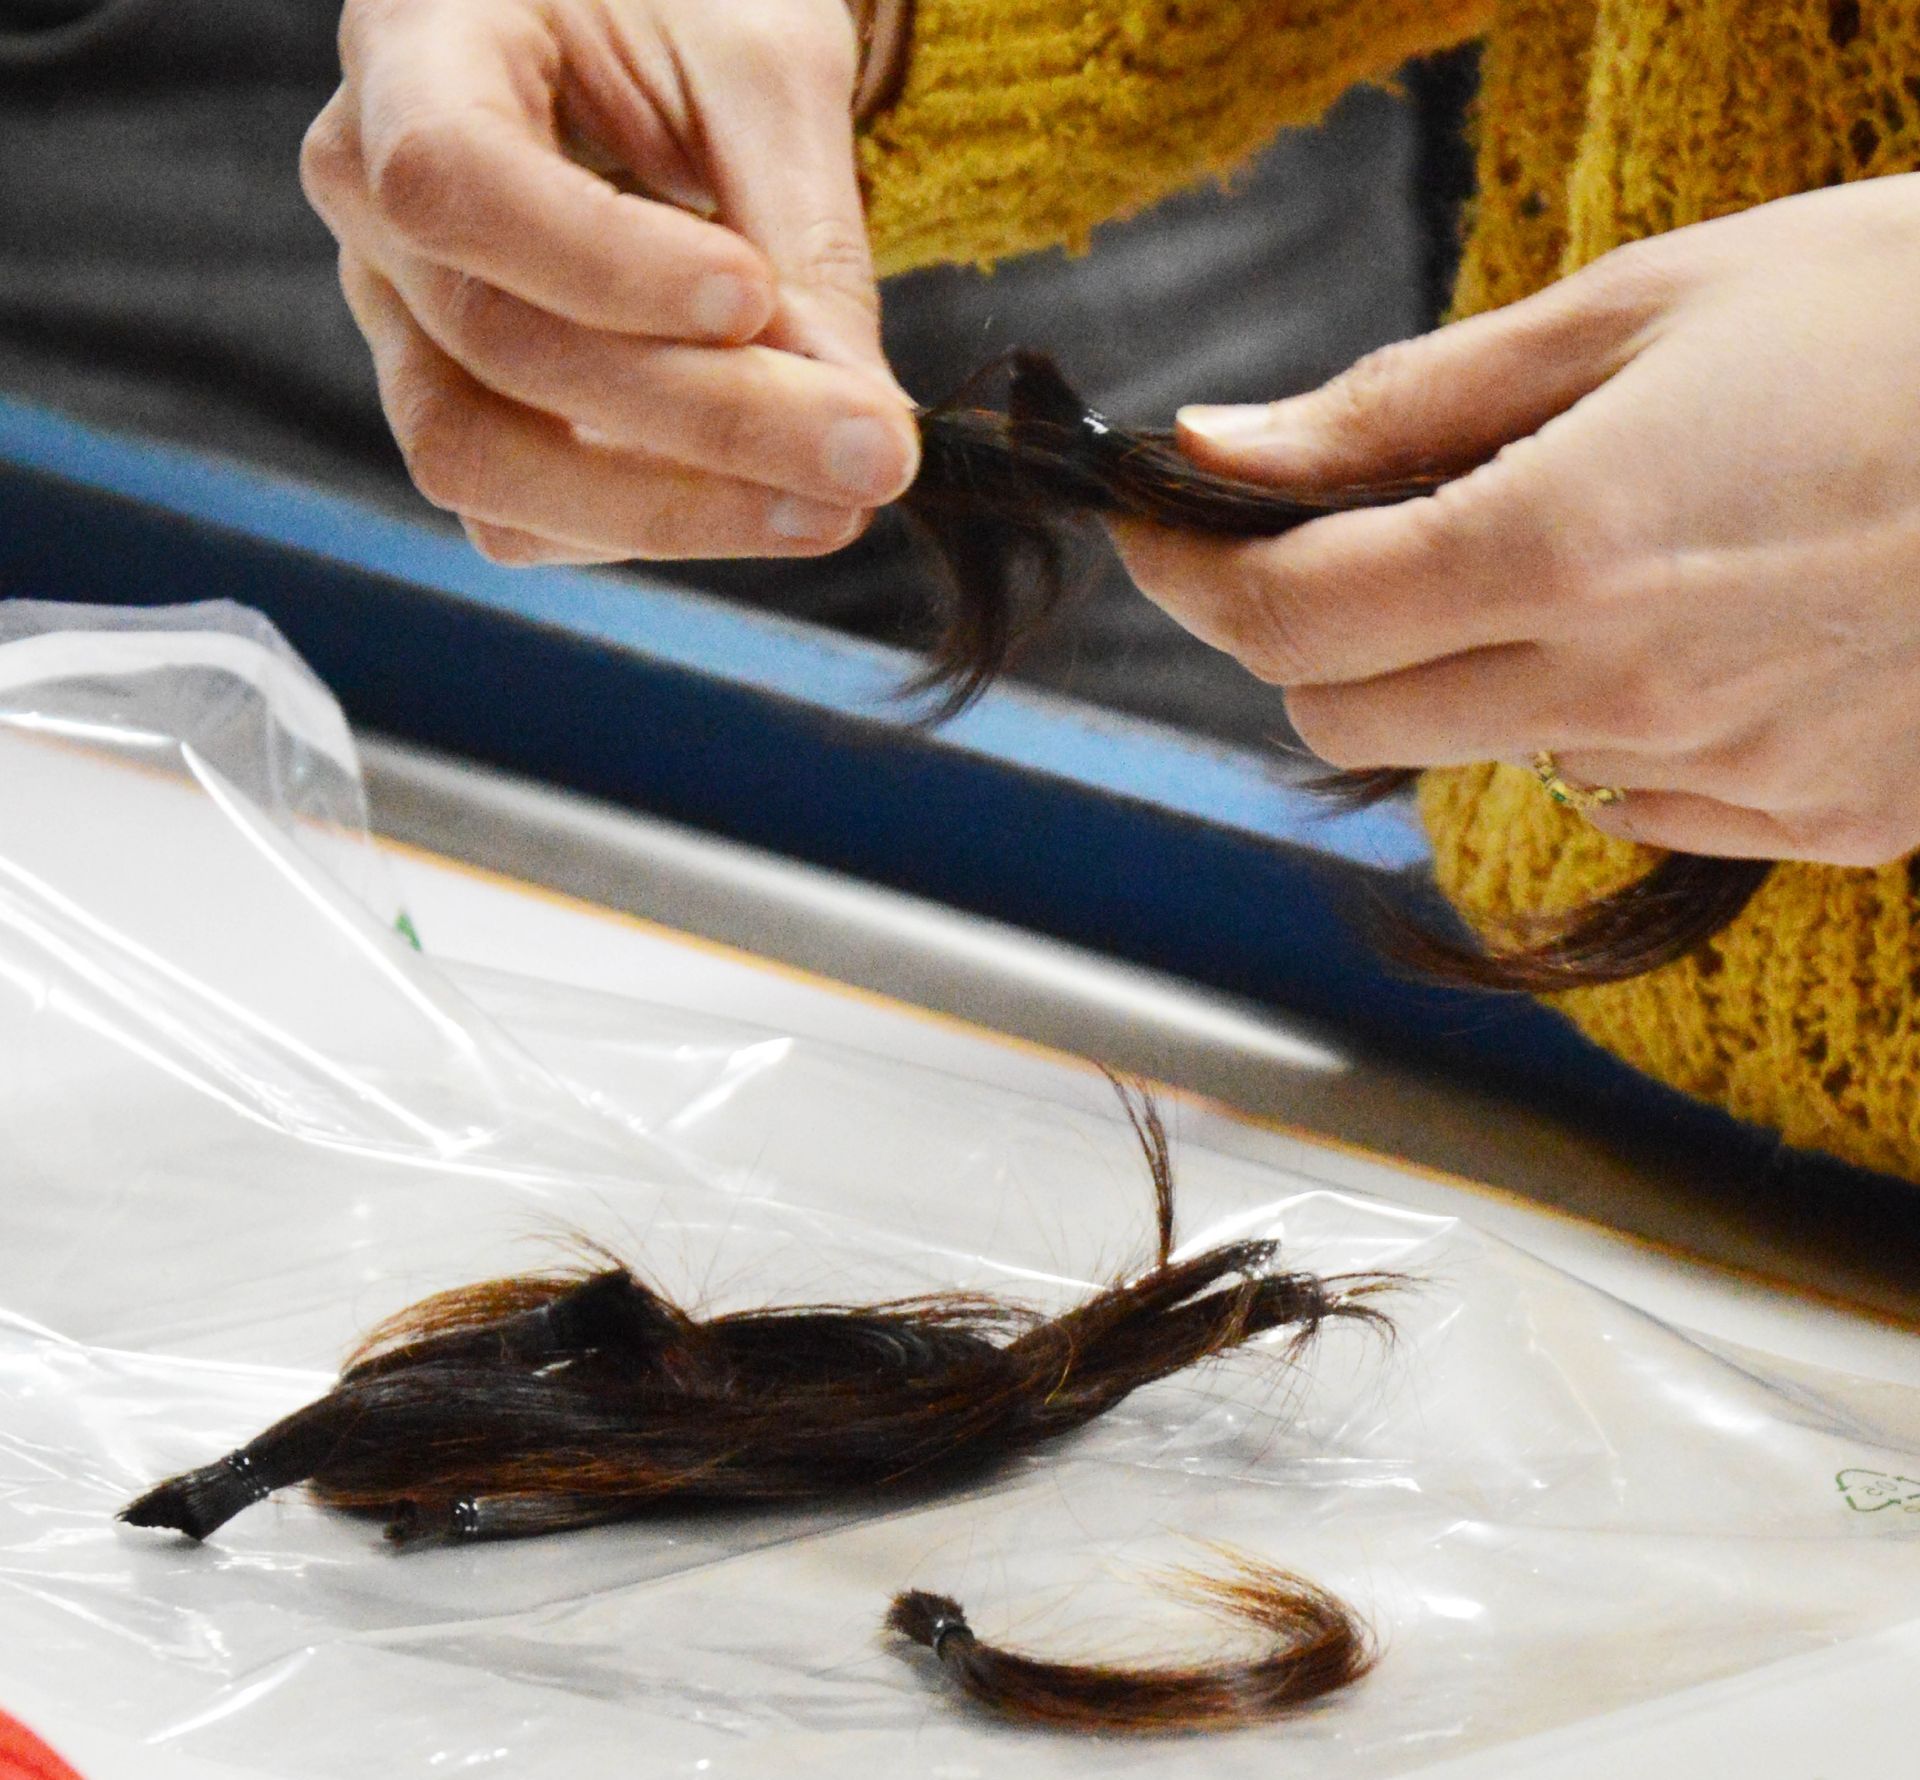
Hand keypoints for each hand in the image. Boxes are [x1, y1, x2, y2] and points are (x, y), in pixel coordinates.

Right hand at [301, 0, 918, 564]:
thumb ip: (805, 236)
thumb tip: (864, 428)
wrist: (646, 21)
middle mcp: (369, 192)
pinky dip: (655, 521)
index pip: (455, 181)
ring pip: (488, 466)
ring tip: (838, 506)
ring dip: (678, 508)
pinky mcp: (457, 408)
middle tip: (874, 453)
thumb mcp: (767, 66)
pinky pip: (525, 513)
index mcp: (416, 47)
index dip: (602, 264)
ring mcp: (399, 317)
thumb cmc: (691, 5)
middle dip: (705, 420)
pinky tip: (773, 503)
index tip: (754, 299)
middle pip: (495, 346)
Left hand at [1116, 174, 1919, 866]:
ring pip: (1480, 757)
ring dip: (1466, 671)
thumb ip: (1406, 405)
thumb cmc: (1910, 312)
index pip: (1288, 618)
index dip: (1193, 574)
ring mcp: (1720, 771)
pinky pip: (1622, 792)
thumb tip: (1220, 449)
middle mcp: (1622, 690)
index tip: (1162, 525)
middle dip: (1314, 635)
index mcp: (1561, 545)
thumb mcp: (1643, 306)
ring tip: (1582, 552)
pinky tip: (1696, 624)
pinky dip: (1604, 719)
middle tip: (1364, 534)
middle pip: (1346, 719)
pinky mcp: (1808, 817)